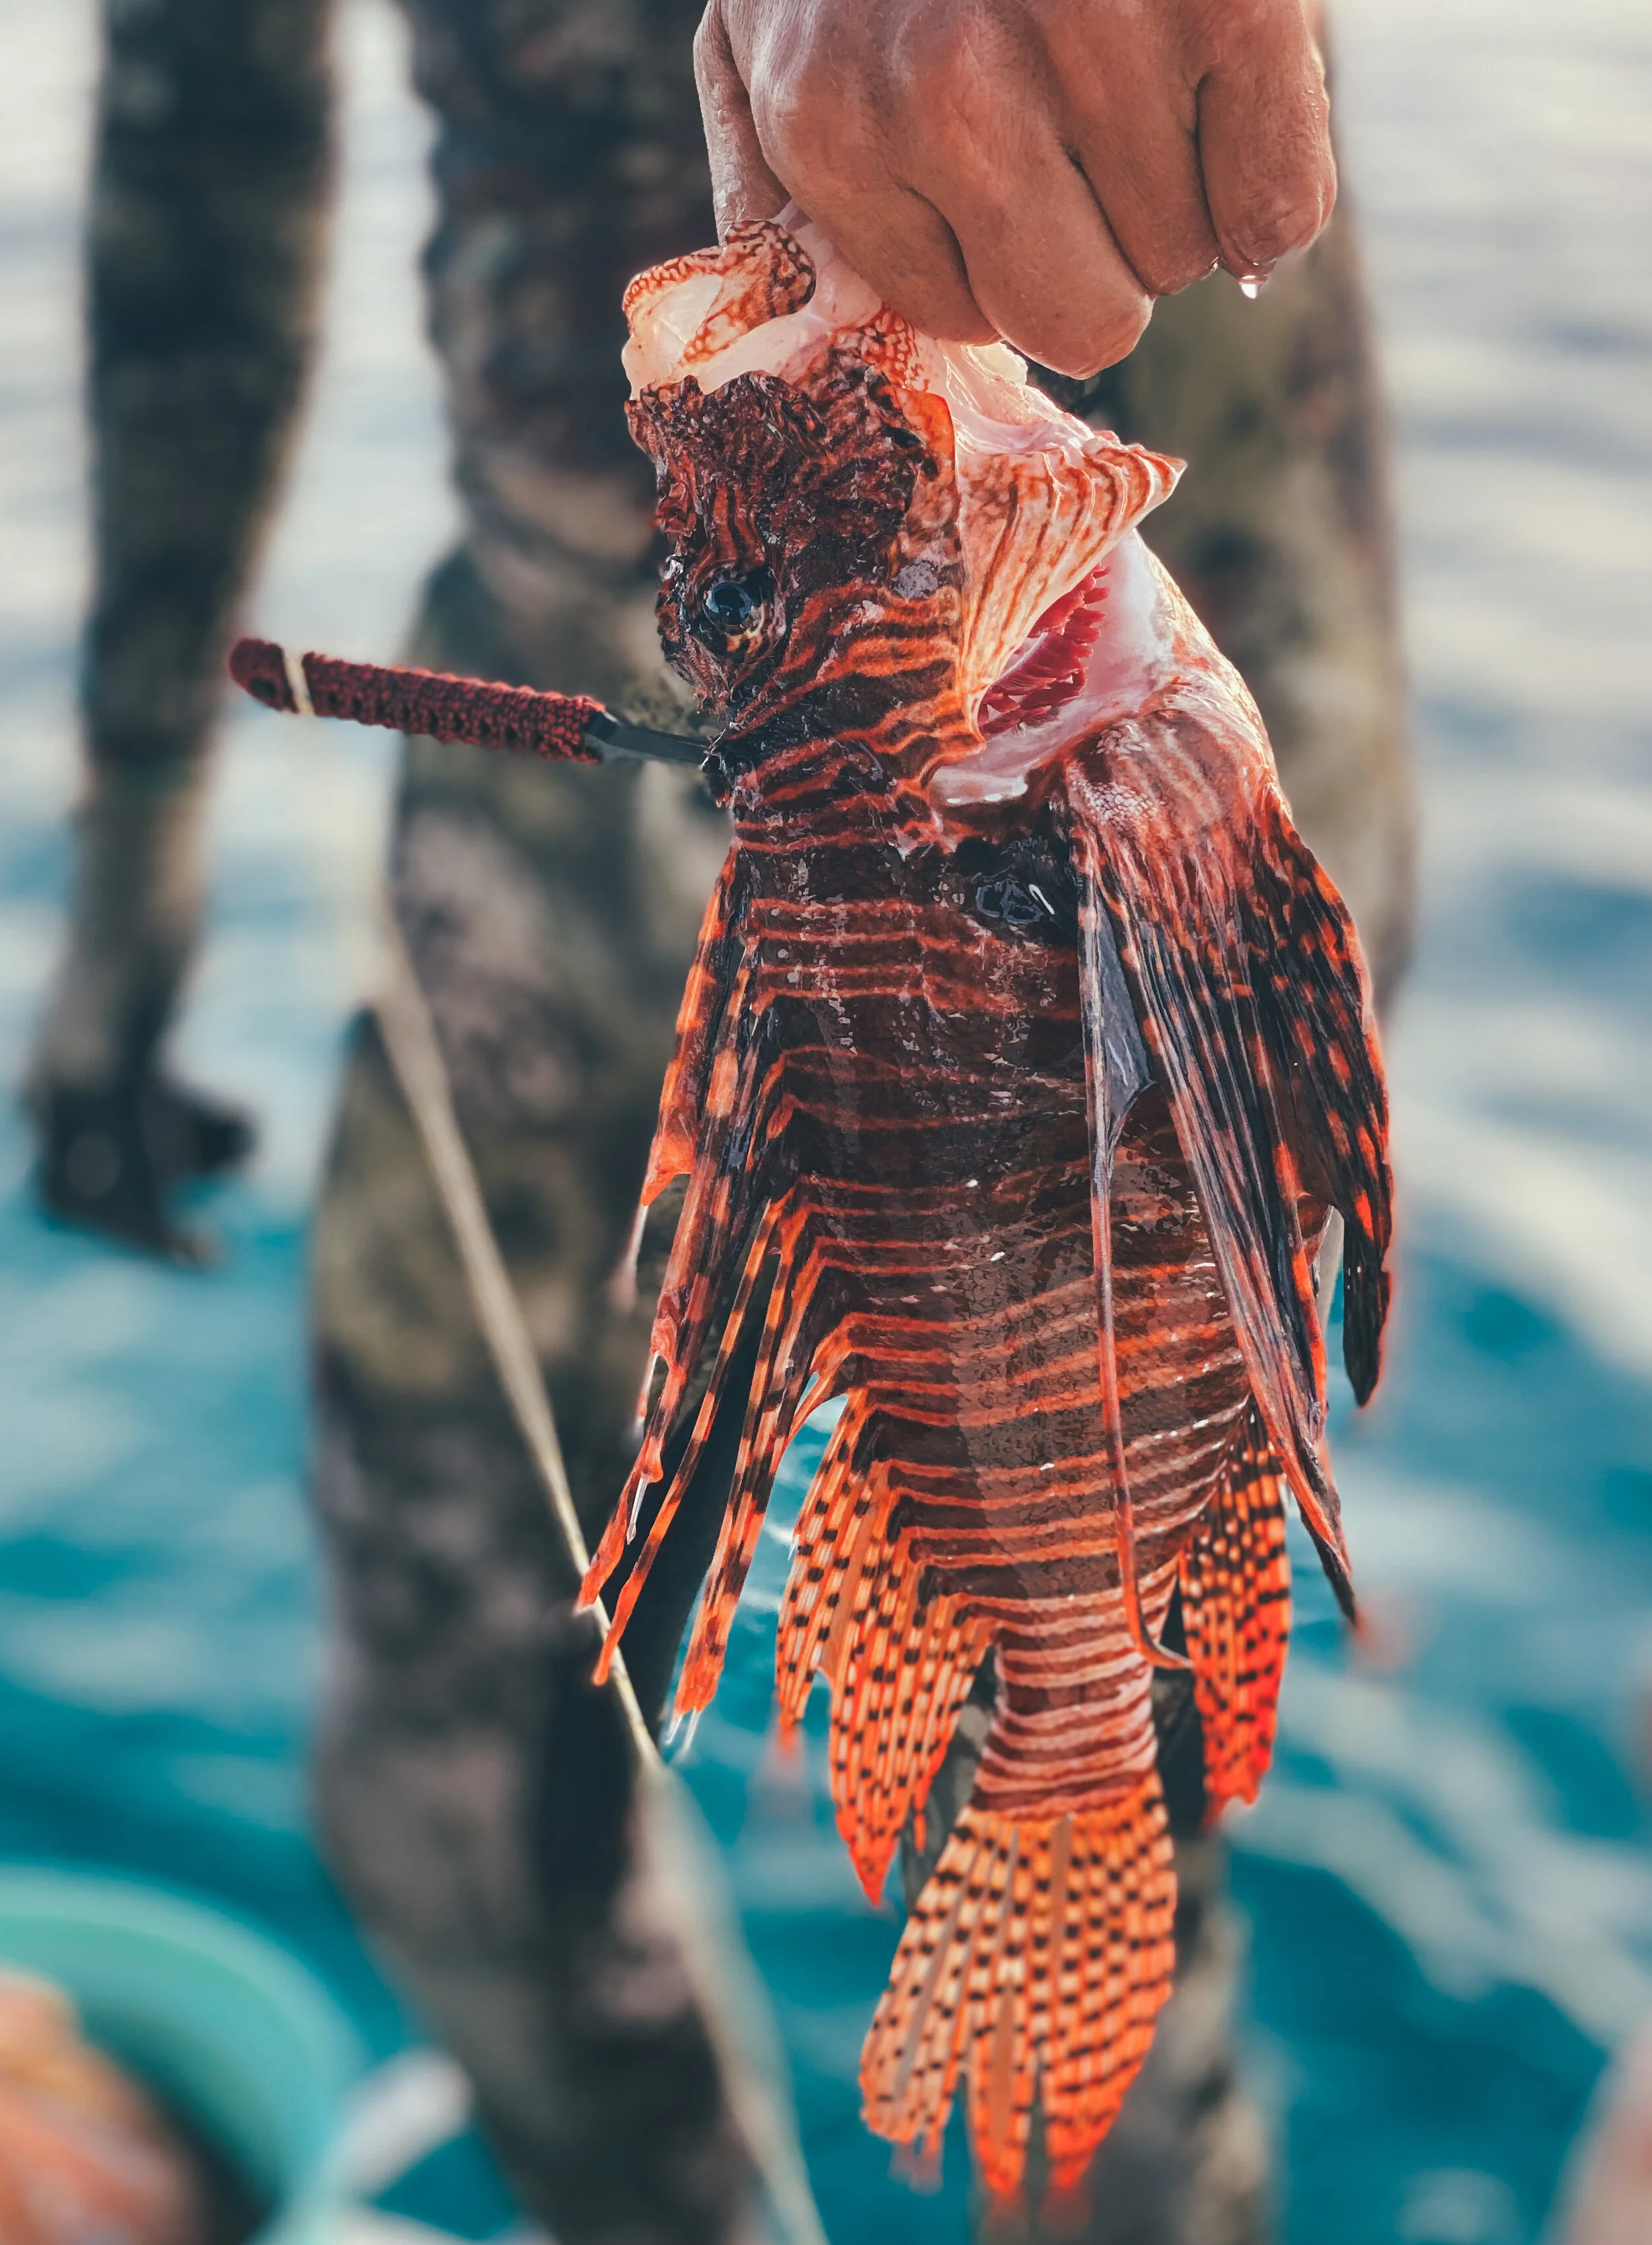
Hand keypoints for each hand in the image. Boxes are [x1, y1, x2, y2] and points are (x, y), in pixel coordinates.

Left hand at [695, 0, 1334, 375]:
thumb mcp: (764, 41)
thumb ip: (778, 199)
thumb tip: (811, 352)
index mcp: (834, 128)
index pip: (970, 317)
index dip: (997, 258)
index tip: (997, 176)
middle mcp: (953, 97)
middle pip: (1090, 322)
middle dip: (1094, 262)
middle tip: (1084, 152)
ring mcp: (1095, 41)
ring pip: (1186, 257)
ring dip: (1175, 192)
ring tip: (1132, 78)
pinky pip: (1279, 206)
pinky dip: (1269, 189)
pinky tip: (1224, 109)